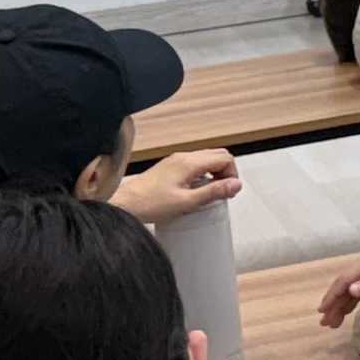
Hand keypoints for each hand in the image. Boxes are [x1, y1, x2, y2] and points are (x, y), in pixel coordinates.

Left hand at [112, 146, 242, 226]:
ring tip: (210, 192)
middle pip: (217, 155)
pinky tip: (196, 190)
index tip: (229, 191)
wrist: (124, 204)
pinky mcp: (169, 167)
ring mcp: (175, 161)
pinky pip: (194, 165)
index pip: (225, 158)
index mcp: (189, 163)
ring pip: (206, 159)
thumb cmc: (149, 204)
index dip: (232, 175)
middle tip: (224, 191)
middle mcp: (183, 157)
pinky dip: (203, 174)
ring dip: (215, 173)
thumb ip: (214, 192)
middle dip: (226, 172)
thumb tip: (236, 185)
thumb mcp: (187, 202)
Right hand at [316, 245, 359, 327]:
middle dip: (333, 304)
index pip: (344, 281)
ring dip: (341, 306)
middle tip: (325, 323)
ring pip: (352, 292)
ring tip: (333, 323)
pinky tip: (348, 313)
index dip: (332, 296)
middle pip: (345, 288)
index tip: (322, 311)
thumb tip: (350, 290)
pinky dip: (353, 303)